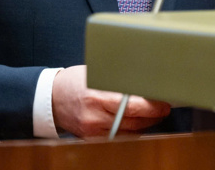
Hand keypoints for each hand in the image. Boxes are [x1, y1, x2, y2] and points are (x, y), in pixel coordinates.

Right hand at [51, 65, 171, 137]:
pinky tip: (136, 123)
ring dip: (144, 125)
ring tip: (152, 115)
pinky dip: (130, 131)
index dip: (152, 107)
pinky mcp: (92, 138)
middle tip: (163, 108)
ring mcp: (93, 130)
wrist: (51, 100)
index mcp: (96, 97)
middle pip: (133, 121)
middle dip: (152, 116)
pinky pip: (118, 138)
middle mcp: (94, 117)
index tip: (163, 103)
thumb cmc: (73, 82)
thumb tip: (142, 83)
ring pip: (128, 132)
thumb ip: (117, 81)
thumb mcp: (95, 75)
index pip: (132, 106)